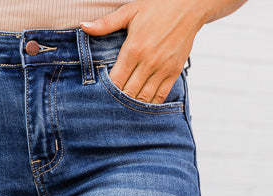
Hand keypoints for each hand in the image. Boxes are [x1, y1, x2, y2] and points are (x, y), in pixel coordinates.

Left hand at [80, 0, 205, 104]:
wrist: (189, 5)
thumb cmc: (158, 6)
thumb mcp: (129, 11)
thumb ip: (106, 24)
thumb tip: (84, 26)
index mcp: (134, 48)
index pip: (116, 80)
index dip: (108, 90)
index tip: (102, 93)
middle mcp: (148, 62)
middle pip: (129, 92)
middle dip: (119, 100)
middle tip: (111, 105)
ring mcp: (163, 69)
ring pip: (144, 97)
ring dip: (134, 105)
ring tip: (125, 108)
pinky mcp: (174, 72)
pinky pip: (161, 96)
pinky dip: (151, 104)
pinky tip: (142, 105)